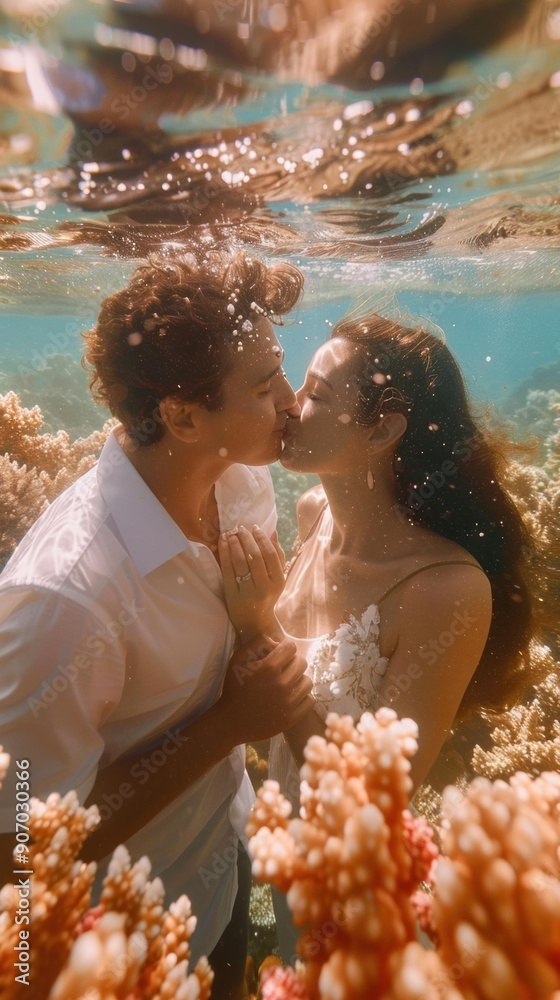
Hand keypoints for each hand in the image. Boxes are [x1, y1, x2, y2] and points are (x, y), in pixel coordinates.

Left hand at [218, 524, 285, 640]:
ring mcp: (247, 592)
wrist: (255, 623)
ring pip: (240, 562)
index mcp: (278, 582)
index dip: (261, 539)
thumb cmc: (267, 596)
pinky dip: (225, 553)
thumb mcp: (277, 579)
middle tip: (240, 528)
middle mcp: (264, 587)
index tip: (254, 528)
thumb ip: (277, 557)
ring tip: (231, 533)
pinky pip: (227, 570)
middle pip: (254, 556)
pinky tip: (223, 543)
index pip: (270, 555)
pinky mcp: (232, 595)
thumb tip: (272, 533)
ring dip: (234, 544)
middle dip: (246, 539)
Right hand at [219, 634, 313, 743]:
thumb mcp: (237, 660)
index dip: (284, 648)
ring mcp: (288, 702)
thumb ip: (256, 644)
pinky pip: (309, 700)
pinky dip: (302, 697)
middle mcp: (281, 684)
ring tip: (288, 684)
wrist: (231, 721)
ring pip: (308, 681)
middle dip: (292, 662)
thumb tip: (276, 641)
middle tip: (283, 669)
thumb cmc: (234, 688)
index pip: (291, 647)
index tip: (279, 655)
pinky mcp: (291, 718)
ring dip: (299, 680)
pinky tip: (291, 697)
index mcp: (268, 667)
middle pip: (302, 663)